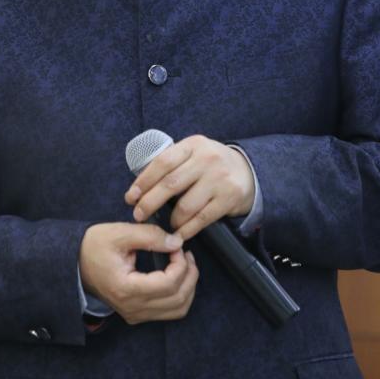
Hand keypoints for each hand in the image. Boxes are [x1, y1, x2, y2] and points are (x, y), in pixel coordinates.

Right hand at [78, 222, 198, 324]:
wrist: (75, 264)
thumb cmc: (94, 246)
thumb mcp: (119, 233)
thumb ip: (150, 236)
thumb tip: (176, 242)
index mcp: (126, 289)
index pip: (169, 284)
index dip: (181, 263)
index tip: (177, 245)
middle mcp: (132, 308)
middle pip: (178, 299)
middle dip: (190, 274)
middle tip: (185, 253)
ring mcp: (135, 315)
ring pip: (178, 310)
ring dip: (188, 286)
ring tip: (184, 264)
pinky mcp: (137, 314)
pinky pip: (169, 312)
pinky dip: (180, 295)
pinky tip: (177, 276)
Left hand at [125, 135, 254, 241]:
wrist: (249, 171)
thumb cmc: (211, 165)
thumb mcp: (194, 154)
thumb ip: (173, 164)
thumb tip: (141, 188)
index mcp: (193, 145)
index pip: (162, 162)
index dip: (143, 182)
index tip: (130, 197)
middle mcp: (207, 159)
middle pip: (170, 184)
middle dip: (149, 203)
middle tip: (138, 214)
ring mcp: (219, 179)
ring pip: (185, 205)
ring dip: (171, 219)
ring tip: (165, 225)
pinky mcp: (228, 198)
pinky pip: (201, 219)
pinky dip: (187, 229)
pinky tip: (179, 233)